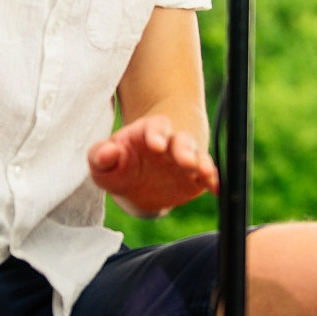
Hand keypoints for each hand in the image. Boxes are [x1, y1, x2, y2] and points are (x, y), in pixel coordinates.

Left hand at [87, 114, 218, 216]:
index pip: (155, 128)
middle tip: (184, 159)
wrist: (138, 184)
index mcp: (148, 133)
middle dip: (184, 149)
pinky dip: (213, 180)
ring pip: (198, 156)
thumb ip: (100, 155)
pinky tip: (215, 187)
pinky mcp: (196, 178)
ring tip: (204, 172)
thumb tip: (108, 152)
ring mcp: (186, 160)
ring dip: (202, 163)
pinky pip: (208, 176)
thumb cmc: (120, 166)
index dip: (156, 134)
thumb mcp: (104, 163)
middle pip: (181, 140)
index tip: (155, 144)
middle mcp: (171, 143)